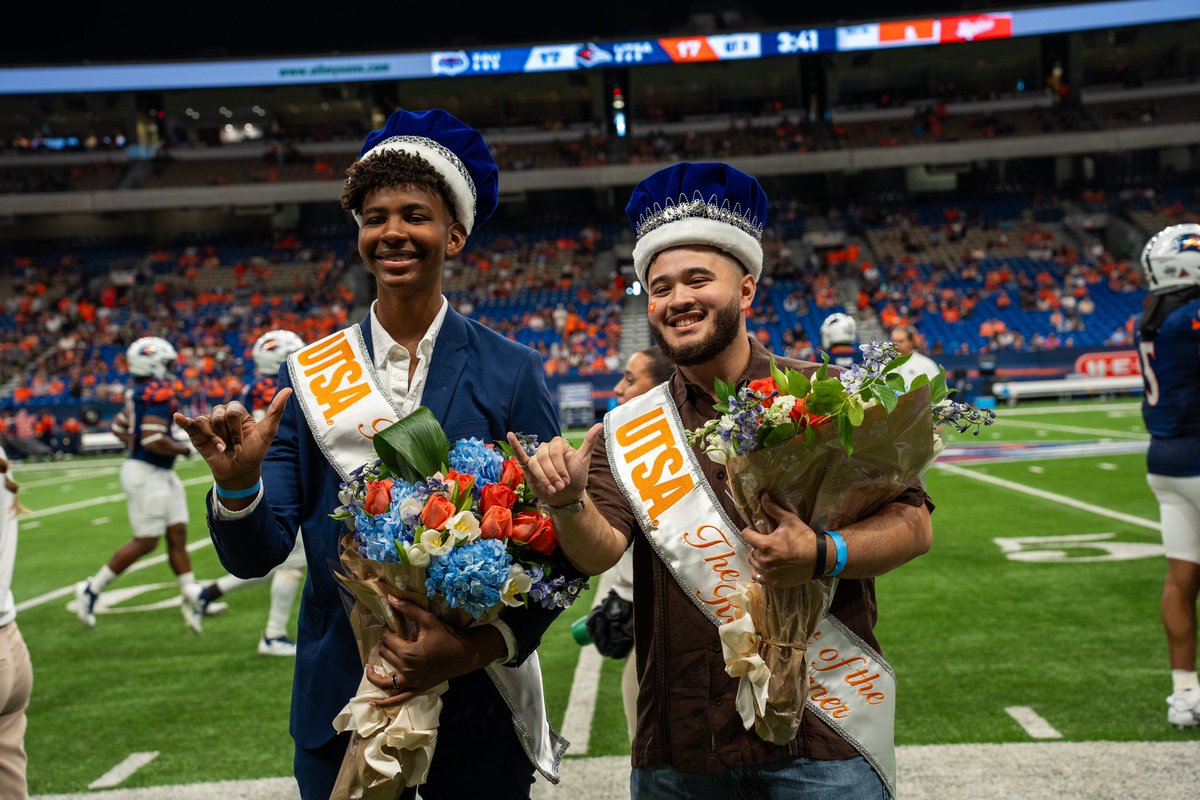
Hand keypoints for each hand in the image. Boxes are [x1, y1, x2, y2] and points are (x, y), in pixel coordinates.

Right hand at [173, 388, 291, 487]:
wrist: (238, 471)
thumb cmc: (254, 451)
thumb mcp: (267, 432)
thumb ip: (276, 411)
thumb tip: (289, 390)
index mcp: (238, 411)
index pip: (232, 412)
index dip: (235, 430)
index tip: (241, 443)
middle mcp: (222, 414)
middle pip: (218, 416)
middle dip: (226, 436)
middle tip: (231, 447)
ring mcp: (209, 423)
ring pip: (205, 421)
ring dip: (213, 438)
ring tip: (221, 448)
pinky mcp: (196, 433)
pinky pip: (189, 423)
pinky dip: (183, 421)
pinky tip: (178, 417)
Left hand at [365, 597, 501, 706]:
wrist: (464, 655)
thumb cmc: (447, 636)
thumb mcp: (429, 620)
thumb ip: (409, 609)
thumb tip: (390, 598)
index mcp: (409, 652)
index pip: (388, 639)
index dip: (386, 630)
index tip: (389, 625)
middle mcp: (407, 669)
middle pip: (386, 655)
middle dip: (384, 644)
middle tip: (389, 638)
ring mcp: (411, 682)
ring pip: (385, 680)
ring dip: (375, 674)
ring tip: (369, 667)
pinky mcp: (416, 689)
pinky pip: (397, 699)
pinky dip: (385, 703)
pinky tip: (373, 703)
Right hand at [508, 423, 601, 506]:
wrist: (567, 496)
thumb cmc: (576, 478)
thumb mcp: (584, 461)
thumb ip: (589, 442)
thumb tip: (600, 425)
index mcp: (559, 445)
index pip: (555, 451)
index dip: (560, 466)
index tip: (567, 480)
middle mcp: (546, 449)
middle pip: (544, 457)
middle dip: (552, 474)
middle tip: (560, 486)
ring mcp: (537, 458)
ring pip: (535, 464)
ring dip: (543, 478)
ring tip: (552, 489)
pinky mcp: (528, 467)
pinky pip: (520, 455)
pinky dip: (515, 445)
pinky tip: (510, 435)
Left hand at [739, 493, 820, 587]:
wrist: (819, 559)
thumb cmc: (804, 538)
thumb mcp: (790, 521)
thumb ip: (774, 509)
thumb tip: (763, 496)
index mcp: (765, 544)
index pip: (745, 535)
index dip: (750, 531)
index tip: (756, 531)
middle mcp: (763, 560)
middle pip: (750, 550)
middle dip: (756, 545)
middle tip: (767, 543)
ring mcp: (768, 573)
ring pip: (754, 563)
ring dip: (758, 558)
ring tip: (769, 554)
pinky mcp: (773, 582)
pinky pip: (759, 577)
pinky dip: (761, 572)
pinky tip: (769, 567)